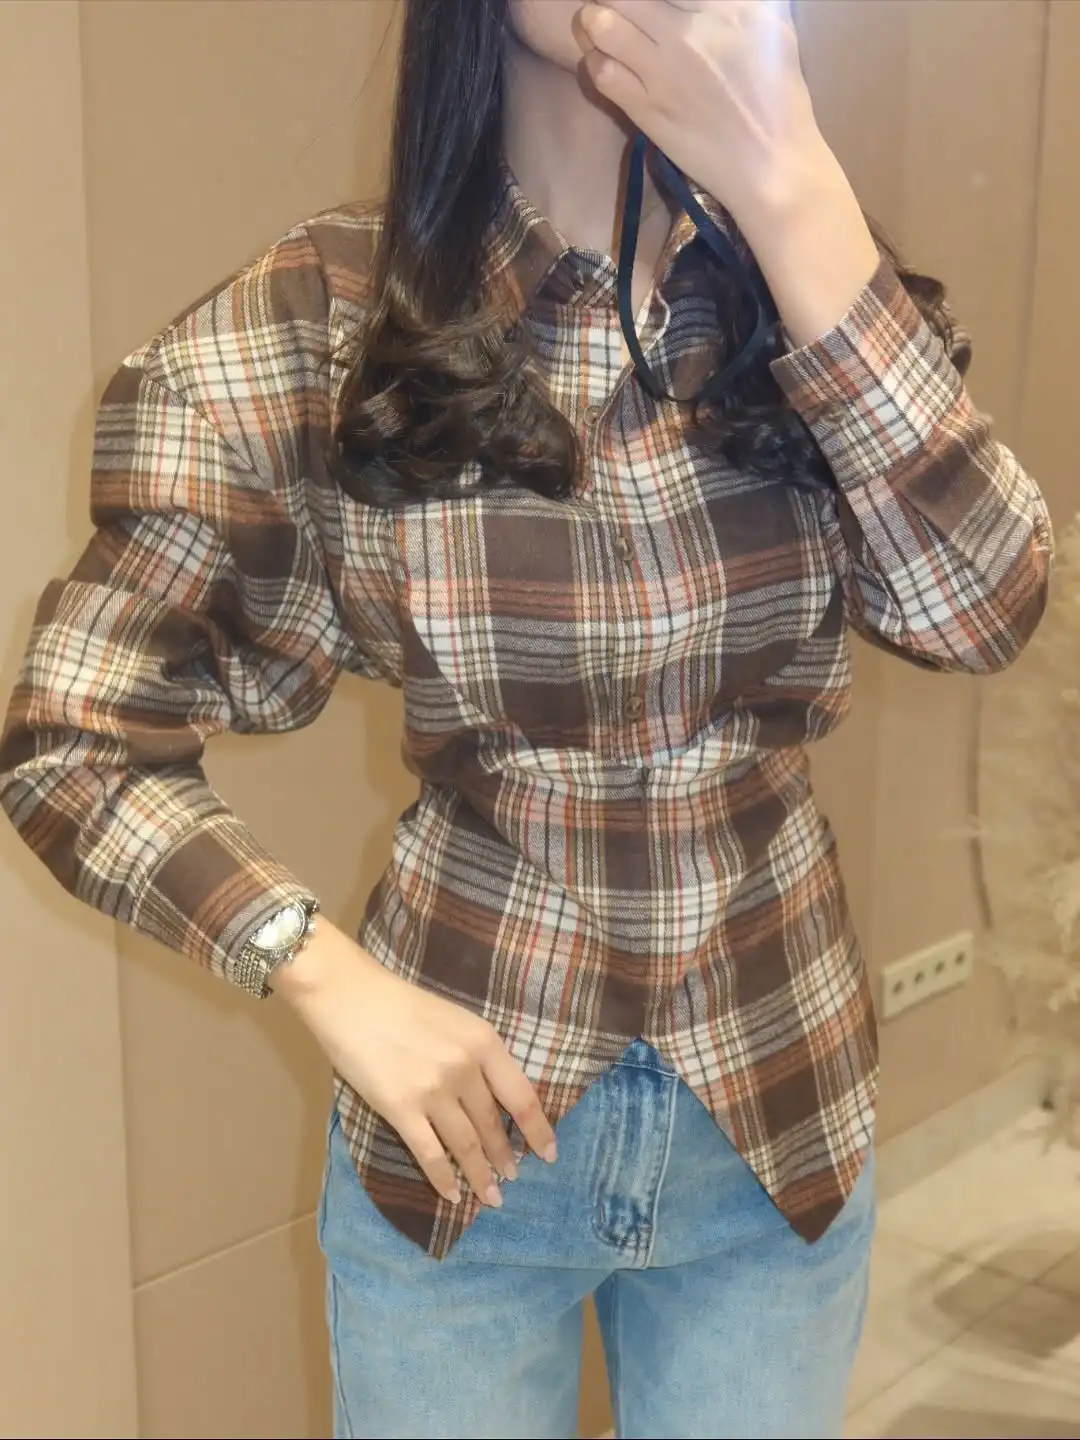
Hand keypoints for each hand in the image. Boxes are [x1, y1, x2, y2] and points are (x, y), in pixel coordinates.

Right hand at [275, 921, 556, 1205]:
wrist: (350, 996)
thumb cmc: (402, 1002)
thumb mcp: (456, 1020)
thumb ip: (477, 1055)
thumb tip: (494, 1097)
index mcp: (484, 1042)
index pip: (523, 1097)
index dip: (538, 1130)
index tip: (550, 1154)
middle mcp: (466, 1069)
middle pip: (493, 1125)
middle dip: (505, 1157)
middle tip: (513, 1177)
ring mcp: (434, 1092)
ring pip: (466, 1145)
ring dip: (481, 1175)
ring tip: (491, 1195)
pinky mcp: (401, 1109)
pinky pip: (430, 1154)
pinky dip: (444, 1179)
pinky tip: (453, 1195)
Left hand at [577, 0, 819, 228]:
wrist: (769, 164)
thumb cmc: (777, 95)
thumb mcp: (771, 27)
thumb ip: (733, 1)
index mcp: (728, 6)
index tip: (646, 2)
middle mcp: (691, 32)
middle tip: (618, 7)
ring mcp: (664, 71)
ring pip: (602, 24)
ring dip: (595, 22)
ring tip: (603, 27)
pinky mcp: (647, 108)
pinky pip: (600, 72)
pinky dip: (596, 62)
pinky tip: (608, 63)